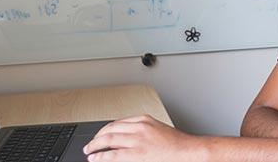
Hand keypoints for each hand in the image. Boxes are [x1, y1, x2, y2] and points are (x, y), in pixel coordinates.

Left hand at [83, 115, 197, 161]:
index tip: (100, 135)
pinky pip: (113, 154)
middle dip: (97, 136)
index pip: (118, 122)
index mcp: (144, 119)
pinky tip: (95, 158)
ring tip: (89, 150)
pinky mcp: (136, 154)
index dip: (105, 129)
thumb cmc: (177, 144)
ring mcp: (137, 140)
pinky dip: (101, 156)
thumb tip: (128, 138)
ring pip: (108, 139)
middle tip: (91, 143)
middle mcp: (139, 127)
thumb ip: (143, 130)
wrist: (188, 152)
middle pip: (110, 128)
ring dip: (95, 145)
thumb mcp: (158, 129)